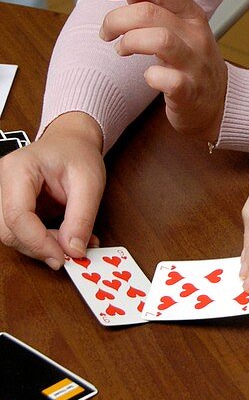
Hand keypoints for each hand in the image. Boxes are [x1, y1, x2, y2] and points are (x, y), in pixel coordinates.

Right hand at [0, 112, 104, 267]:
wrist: (72, 142)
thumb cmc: (77, 153)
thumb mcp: (90, 182)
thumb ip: (82, 217)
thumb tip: (73, 250)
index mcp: (18, 169)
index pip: (17, 215)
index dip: (38, 242)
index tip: (62, 257)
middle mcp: (4, 183)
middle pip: (9, 230)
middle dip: (40, 247)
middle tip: (71, 253)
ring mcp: (6, 196)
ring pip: (14, 235)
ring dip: (44, 246)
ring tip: (74, 241)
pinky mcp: (13, 207)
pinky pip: (23, 233)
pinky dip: (44, 242)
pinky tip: (66, 237)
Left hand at [99, 0, 227, 141]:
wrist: (221, 103)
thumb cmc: (192, 62)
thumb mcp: (181, 28)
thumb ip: (156, 8)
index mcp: (192, 15)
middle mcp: (196, 35)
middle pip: (150, 12)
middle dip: (117, 19)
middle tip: (106, 32)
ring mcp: (195, 64)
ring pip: (160, 40)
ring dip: (129, 42)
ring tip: (121, 49)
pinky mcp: (190, 92)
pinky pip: (169, 80)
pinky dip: (152, 76)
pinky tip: (148, 76)